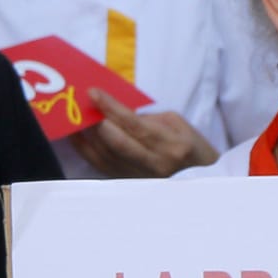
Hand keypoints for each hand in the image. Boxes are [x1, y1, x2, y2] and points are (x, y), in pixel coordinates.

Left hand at [70, 93, 217, 177]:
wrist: (202, 181)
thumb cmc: (191, 147)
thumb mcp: (177, 125)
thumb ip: (146, 117)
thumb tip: (115, 111)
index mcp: (171, 144)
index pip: (134, 124)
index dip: (111, 108)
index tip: (93, 92)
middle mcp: (155, 164)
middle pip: (116, 142)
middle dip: (95, 122)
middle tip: (79, 104)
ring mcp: (141, 178)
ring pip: (105, 156)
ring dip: (87, 135)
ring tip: (75, 116)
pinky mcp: (130, 184)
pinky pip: (101, 166)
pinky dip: (85, 150)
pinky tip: (76, 135)